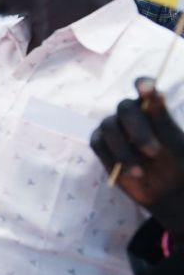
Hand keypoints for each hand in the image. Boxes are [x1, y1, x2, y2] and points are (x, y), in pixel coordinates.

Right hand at [91, 77, 183, 239]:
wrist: (166, 190)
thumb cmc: (176, 162)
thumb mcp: (174, 143)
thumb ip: (162, 119)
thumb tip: (156, 92)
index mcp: (151, 106)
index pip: (144, 86)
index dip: (143, 84)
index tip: (148, 89)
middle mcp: (130, 113)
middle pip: (124, 108)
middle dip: (138, 130)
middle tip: (154, 152)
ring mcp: (113, 127)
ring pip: (108, 127)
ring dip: (124, 150)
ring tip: (140, 173)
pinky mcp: (101, 143)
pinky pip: (98, 144)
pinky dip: (111, 158)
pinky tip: (127, 172)